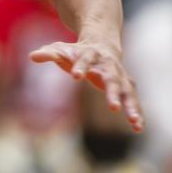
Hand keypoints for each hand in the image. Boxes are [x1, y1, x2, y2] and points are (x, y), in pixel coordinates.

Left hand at [29, 40, 143, 132]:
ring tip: (134, 122)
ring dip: (132, 106)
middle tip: (113, 108)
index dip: (80, 67)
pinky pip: (133, 100)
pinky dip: (137, 112)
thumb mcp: (61, 50)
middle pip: (112, 78)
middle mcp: (109, 65)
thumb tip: (32, 56)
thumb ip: (49, 54)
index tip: (75, 75)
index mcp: (91, 54)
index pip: (85, 59)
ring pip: (128, 91)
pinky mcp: (126, 87)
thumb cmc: (76, 51)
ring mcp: (120, 76)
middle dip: (113, 92)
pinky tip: (139, 128)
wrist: (101, 44)